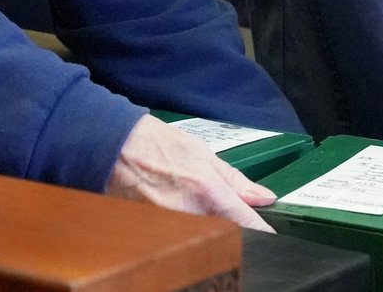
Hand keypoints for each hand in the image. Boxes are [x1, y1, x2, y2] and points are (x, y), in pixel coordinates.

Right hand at [107, 114, 276, 231]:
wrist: (111, 145)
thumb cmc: (154, 143)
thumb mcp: (201, 152)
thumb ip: (235, 179)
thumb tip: (265, 198)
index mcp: (206, 190)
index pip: (249, 225)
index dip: (265, 233)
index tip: (271, 236)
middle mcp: (190, 213)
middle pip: (228, 235)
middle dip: (234, 228)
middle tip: (229, 216)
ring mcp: (171, 227)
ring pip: (205, 238)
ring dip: (210, 229)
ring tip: (193, 207)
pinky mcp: (154, 233)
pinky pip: (183, 237)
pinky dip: (188, 230)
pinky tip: (179, 212)